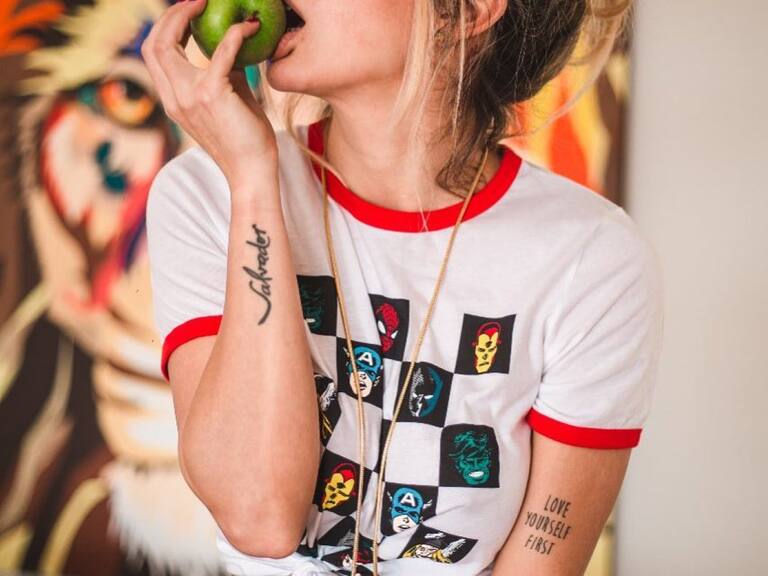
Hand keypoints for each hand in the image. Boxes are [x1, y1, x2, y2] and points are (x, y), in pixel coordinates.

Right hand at [141, 0, 277, 193]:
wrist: (253, 171)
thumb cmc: (247, 139)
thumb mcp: (230, 99)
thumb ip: (226, 72)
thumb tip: (234, 45)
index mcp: (174, 100)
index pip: (154, 53)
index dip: (166, 26)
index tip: (189, 11)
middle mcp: (174, 97)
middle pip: (153, 43)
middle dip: (171, 14)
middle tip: (197, 1)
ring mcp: (188, 97)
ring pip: (168, 42)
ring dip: (189, 15)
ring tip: (211, 4)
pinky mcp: (211, 95)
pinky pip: (219, 53)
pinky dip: (234, 34)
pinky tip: (248, 28)